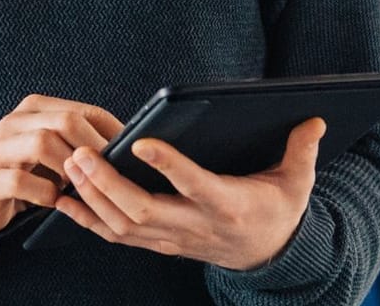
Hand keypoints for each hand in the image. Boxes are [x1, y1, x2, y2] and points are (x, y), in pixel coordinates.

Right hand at [0, 95, 123, 233]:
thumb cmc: (30, 172)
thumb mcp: (54, 150)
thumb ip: (80, 141)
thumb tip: (128, 146)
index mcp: (35, 109)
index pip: (81, 110)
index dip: (110, 132)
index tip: (128, 155)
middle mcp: (14, 122)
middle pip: (63, 121)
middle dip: (92, 147)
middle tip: (107, 172)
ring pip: (41, 143)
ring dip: (67, 168)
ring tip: (78, 185)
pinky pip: (19, 181)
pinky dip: (43, 192)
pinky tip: (53, 201)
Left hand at [58, 117, 325, 270]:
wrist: (270, 259)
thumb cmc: (279, 211)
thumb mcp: (297, 183)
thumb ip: (302, 150)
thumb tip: (315, 119)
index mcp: (229, 207)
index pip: (194, 186)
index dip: (168, 166)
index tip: (141, 142)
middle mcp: (196, 227)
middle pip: (142, 212)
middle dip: (107, 183)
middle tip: (81, 152)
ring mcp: (173, 240)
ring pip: (122, 226)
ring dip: (91, 197)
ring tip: (70, 164)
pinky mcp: (159, 245)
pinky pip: (115, 236)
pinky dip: (86, 218)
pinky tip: (64, 198)